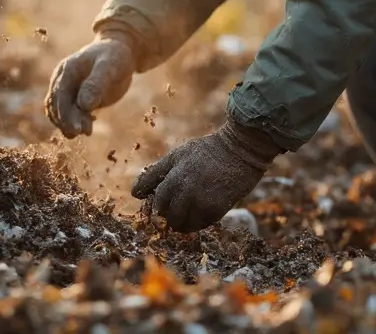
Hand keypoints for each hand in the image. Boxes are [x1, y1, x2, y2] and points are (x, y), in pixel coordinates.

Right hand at [44, 33, 135, 137]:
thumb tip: (84, 105)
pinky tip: (88, 126)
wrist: (118, 52)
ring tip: (88, 131)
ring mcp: (67, 88)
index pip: (60, 95)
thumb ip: (96, 83)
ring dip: (68, 124)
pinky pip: (68, 113)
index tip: (77, 129)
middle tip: (86, 132)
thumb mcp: (110, 66)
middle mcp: (62, 79)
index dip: (66, 114)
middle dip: (68, 122)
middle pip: (58, 105)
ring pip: (60, 111)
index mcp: (68, 69)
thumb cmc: (115, 57)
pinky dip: (73, 122)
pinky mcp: (74, 97)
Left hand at [131, 120, 283, 231]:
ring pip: (184, 225)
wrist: (240, 150)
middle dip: (170, 216)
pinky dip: (198, 222)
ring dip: (184, 222)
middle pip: (169, 217)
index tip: (162, 205)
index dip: (158, 206)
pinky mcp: (217, 210)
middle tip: (177, 210)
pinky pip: (201, 225)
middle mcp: (186, 192)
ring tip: (190, 212)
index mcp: (174, 177)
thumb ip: (155, 173)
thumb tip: (135, 193)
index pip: (157, 202)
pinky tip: (202, 211)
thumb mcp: (177, 155)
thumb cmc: (206, 151)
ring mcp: (201, 202)